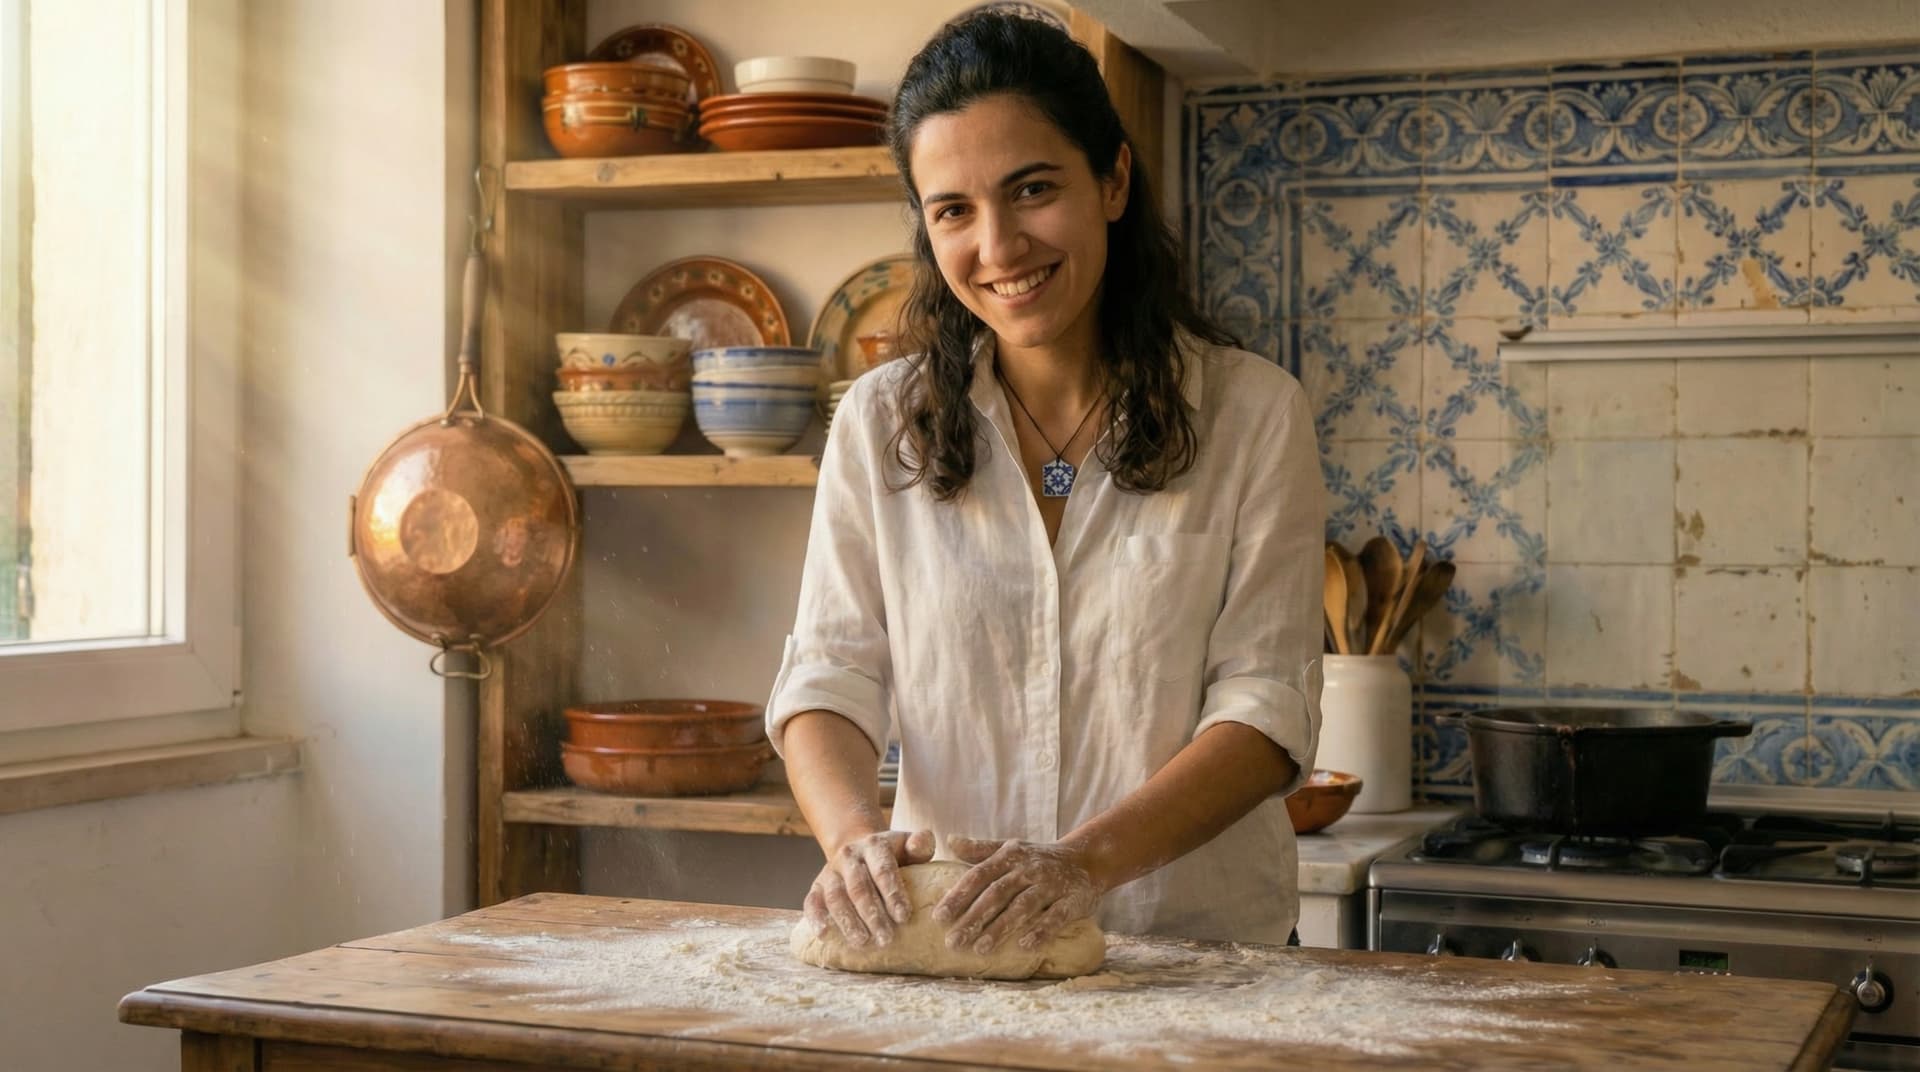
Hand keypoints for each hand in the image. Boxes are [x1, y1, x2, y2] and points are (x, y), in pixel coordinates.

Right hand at [803, 828, 934, 947]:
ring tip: (862, 942)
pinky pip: (812, 902)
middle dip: (873, 915)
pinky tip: (824, 934)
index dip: (893, 894)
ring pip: (836, 897)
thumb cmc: (892, 856)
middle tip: (886, 939)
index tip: (904, 917)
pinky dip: (815, 918)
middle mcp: (848, 856)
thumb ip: (920, 844)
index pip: (883, 870)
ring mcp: (830, 871)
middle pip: (859, 887)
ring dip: (848, 921)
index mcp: (873, 846)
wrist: (860, 851)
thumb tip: (920, 843)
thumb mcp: (908, 846)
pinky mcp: (817, 886)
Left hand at [933, 836, 1101, 955]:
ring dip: (1001, 928)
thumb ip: (980, 850)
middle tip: (953, 943)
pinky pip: (1056, 916)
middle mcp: (1029, 869)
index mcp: (1010, 857)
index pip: (979, 876)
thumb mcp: (1011, 848)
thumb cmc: (1039, 858)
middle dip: (973, 919)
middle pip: (997, 894)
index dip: (959, 896)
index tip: (939, 918)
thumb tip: (949, 841)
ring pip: (1023, 906)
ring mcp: (1051, 885)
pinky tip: (1024, 947)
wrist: (1086, 859)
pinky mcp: (1073, 900)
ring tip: (980, 949)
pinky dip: (1041, 931)